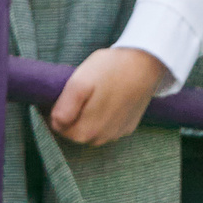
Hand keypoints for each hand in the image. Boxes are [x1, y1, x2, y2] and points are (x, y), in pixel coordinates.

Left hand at [49, 47, 166, 144]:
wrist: (146, 63)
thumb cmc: (111, 69)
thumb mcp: (80, 82)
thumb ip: (64, 108)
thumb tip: (55, 123)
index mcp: (85, 131)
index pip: (58, 127)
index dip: (56, 109)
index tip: (63, 93)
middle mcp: (101, 139)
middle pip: (74, 131)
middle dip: (72, 114)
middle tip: (80, 91)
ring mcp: (116, 134)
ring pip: (91, 130)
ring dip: (88, 116)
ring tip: (95, 93)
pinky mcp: (128, 126)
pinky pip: (108, 126)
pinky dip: (104, 116)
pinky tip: (109, 98)